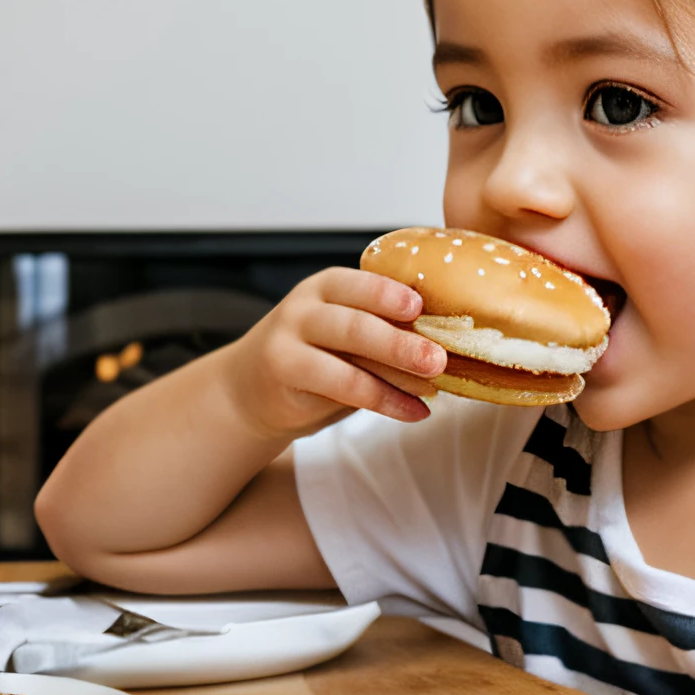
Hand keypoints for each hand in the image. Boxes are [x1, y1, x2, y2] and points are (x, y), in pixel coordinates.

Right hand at [222, 267, 449, 437]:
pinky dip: (384, 401)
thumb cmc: (312, 357)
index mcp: (327, 286)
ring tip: (432, 388)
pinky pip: (342, 388)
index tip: (422, 306)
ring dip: (396, 372)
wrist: (249, 390)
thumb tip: (445, 342)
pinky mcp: (285, 374)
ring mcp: (289, 339)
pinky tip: (413, 411)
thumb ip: (379, 331)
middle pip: (357, 321)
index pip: (362, 283)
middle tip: (439, 358)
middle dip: (402, 340)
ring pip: (348, 354)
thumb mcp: (342, 333)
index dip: (390, 293)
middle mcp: (305, 307)